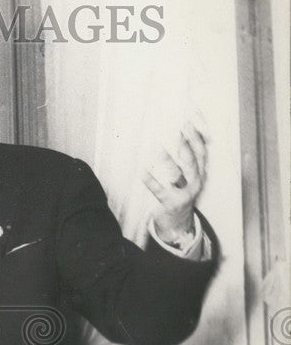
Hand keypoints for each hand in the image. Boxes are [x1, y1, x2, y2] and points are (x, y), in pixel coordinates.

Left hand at [145, 122, 206, 242]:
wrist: (180, 223)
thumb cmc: (182, 192)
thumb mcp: (189, 176)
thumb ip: (189, 158)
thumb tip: (186, 131)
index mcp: (200, 173)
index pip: (202, 151)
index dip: (197, 136)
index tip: (190, 121)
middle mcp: (196, 182)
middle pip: (193, 161)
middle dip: (188, 145)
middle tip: (180, 129)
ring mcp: (184, 193)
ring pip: (178, 174)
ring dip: (169, 160)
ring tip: (159, 147)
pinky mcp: (171, 202)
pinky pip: (160, 191)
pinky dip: (151, 181)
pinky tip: (142, 172)